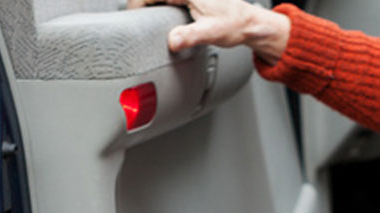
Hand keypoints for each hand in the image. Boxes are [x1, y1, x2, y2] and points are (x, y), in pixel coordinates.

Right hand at [127, 0, 289, 61]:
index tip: (129, 18)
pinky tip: (155, 15)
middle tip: (132, 21)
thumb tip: (173, 42)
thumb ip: (190, 37)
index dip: (136, 5)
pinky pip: (166, 0)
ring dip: (148, 5)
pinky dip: (157, 5)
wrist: (249, 24)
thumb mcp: (210, 33)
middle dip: (140, 5)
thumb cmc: (234, 25)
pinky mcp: (189, 0)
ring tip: (141, 19)